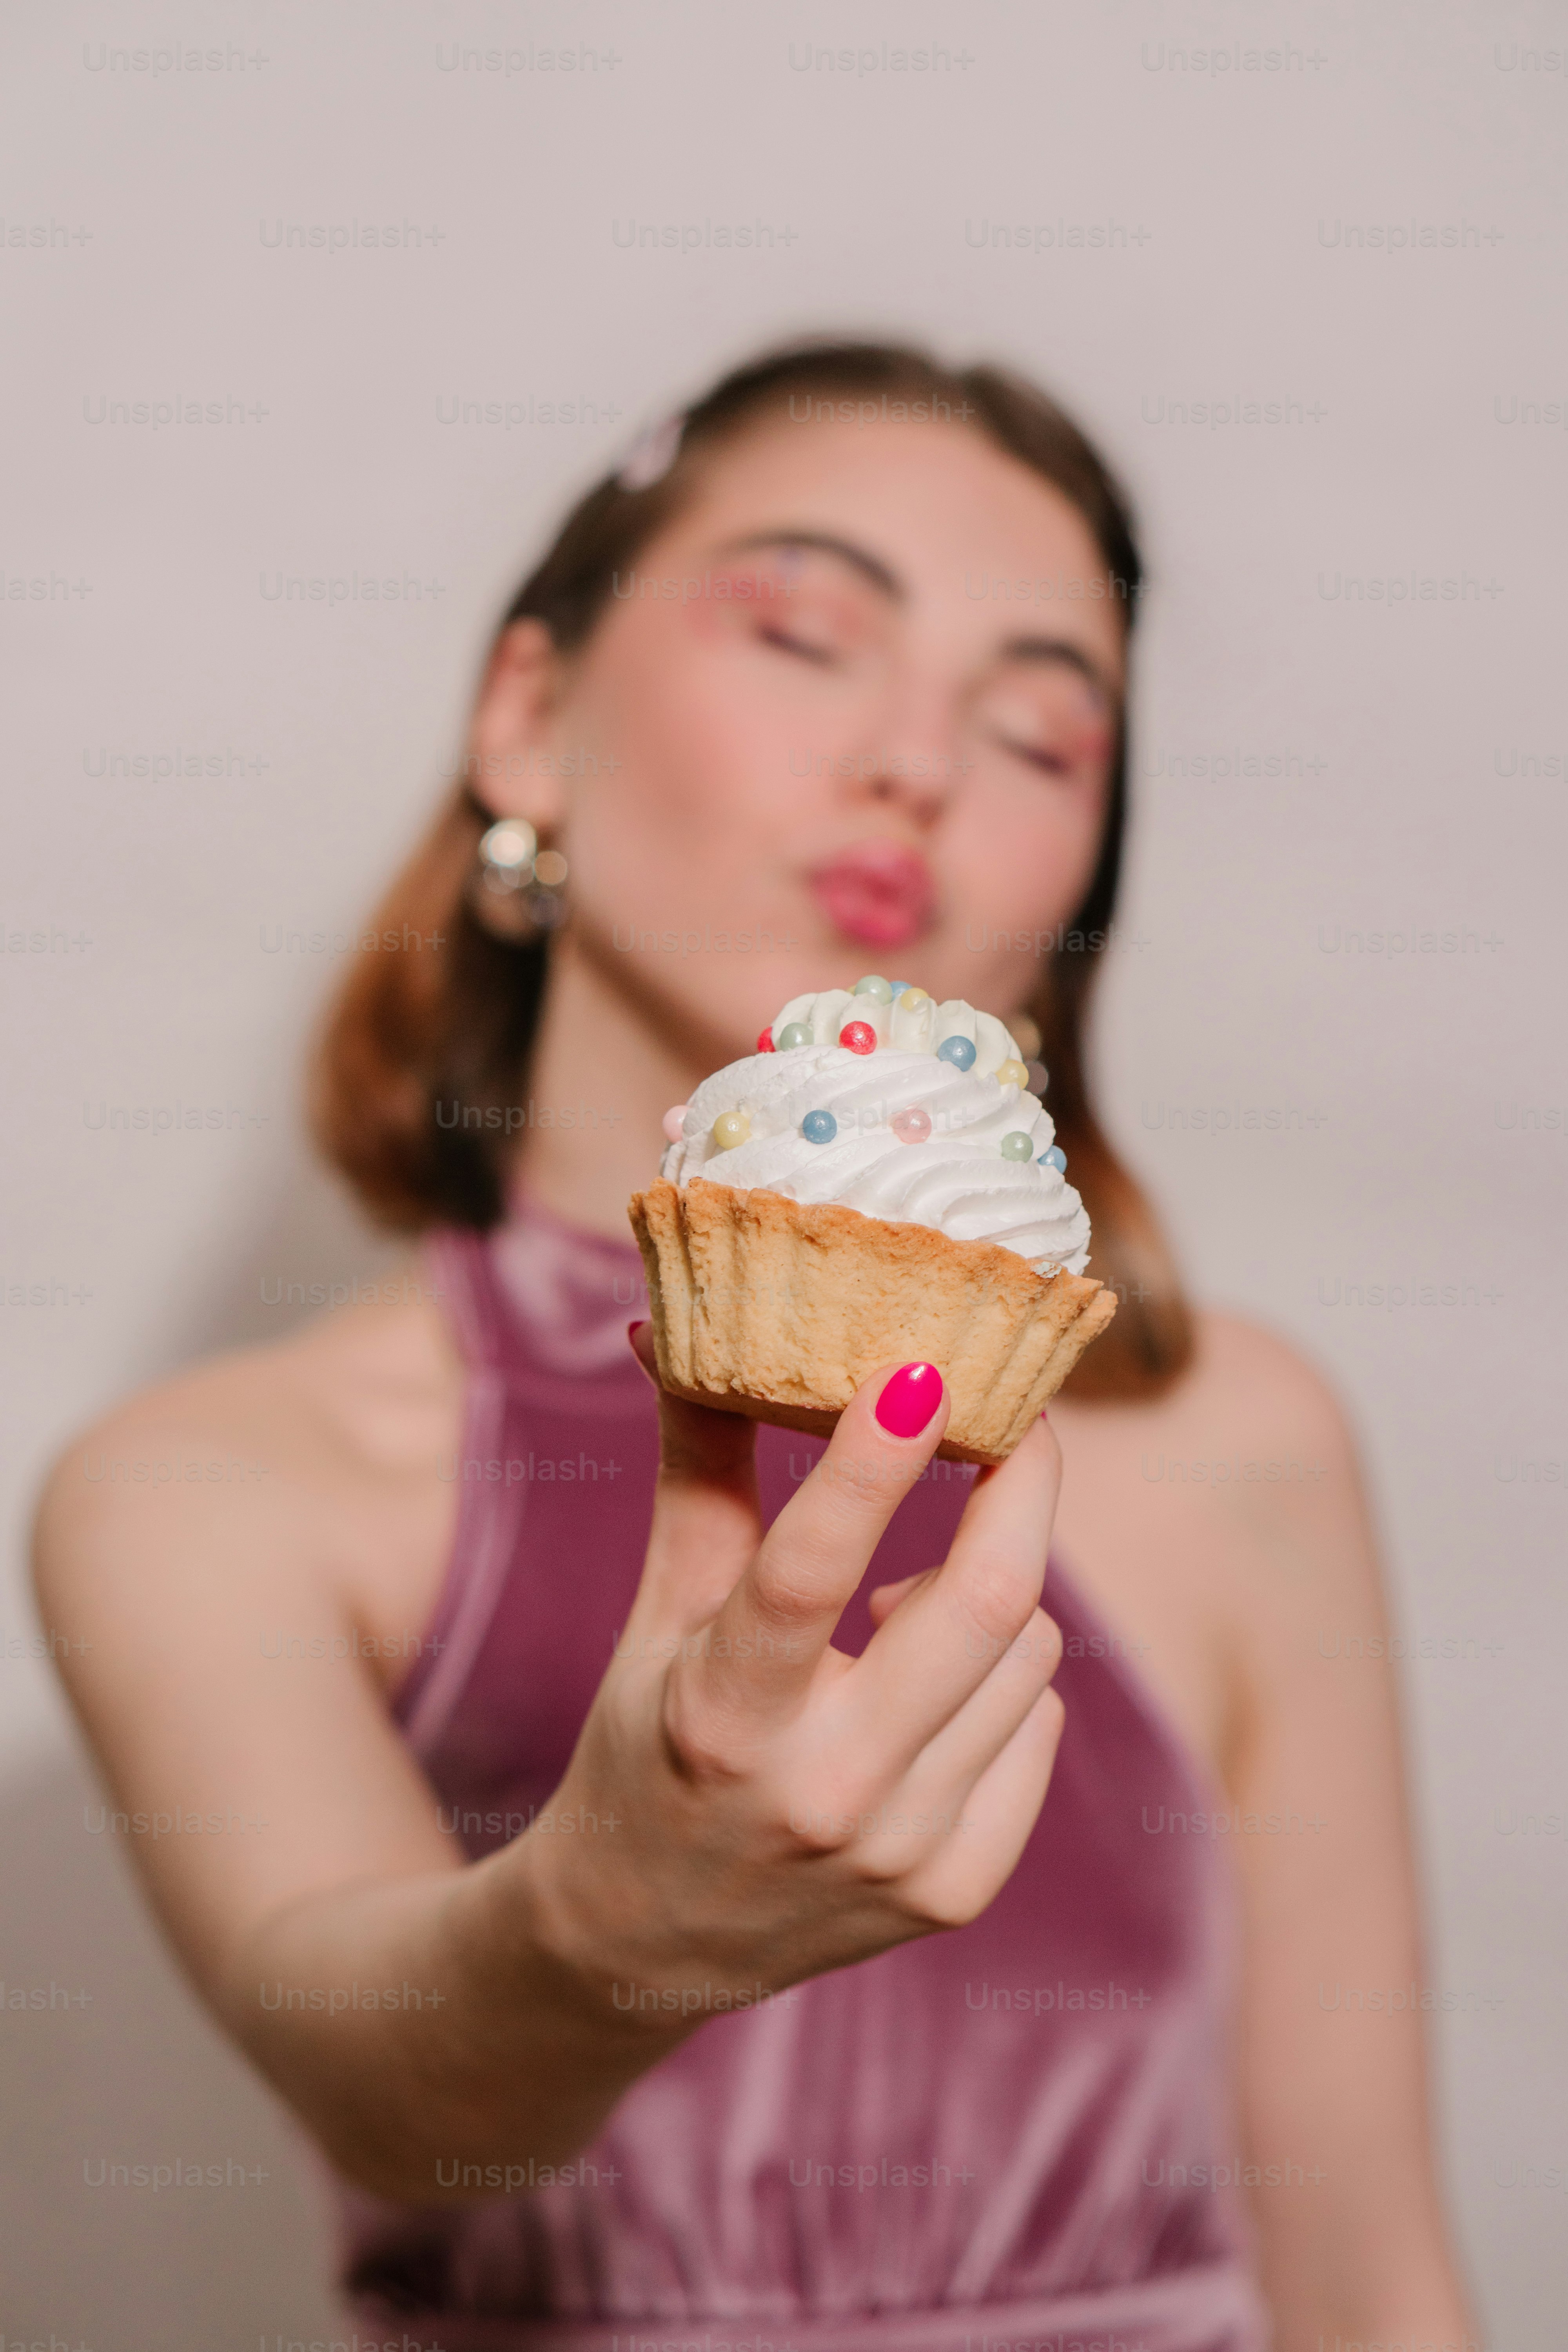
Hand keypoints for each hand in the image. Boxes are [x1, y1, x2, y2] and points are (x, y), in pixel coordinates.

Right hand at [516, 1335, 1066, 2024]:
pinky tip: (929, 1698)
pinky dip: (1004, 1684)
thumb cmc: (648, 1742)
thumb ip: (695, 1472)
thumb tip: (676, 1326)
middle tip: (1018, 1423)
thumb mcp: (661, 1614)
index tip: (923, 1365)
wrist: (640, 1941)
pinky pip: (1040, 1726)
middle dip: (1021, 1488)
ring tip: (906, 1607)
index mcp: (722, 1715)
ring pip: (1027, 1655)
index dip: (870, 1463)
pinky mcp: (955, 1893)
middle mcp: (820, 1793)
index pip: (807, 1571)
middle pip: (981, 1605)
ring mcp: (900, 1853)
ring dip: (991, 1597)